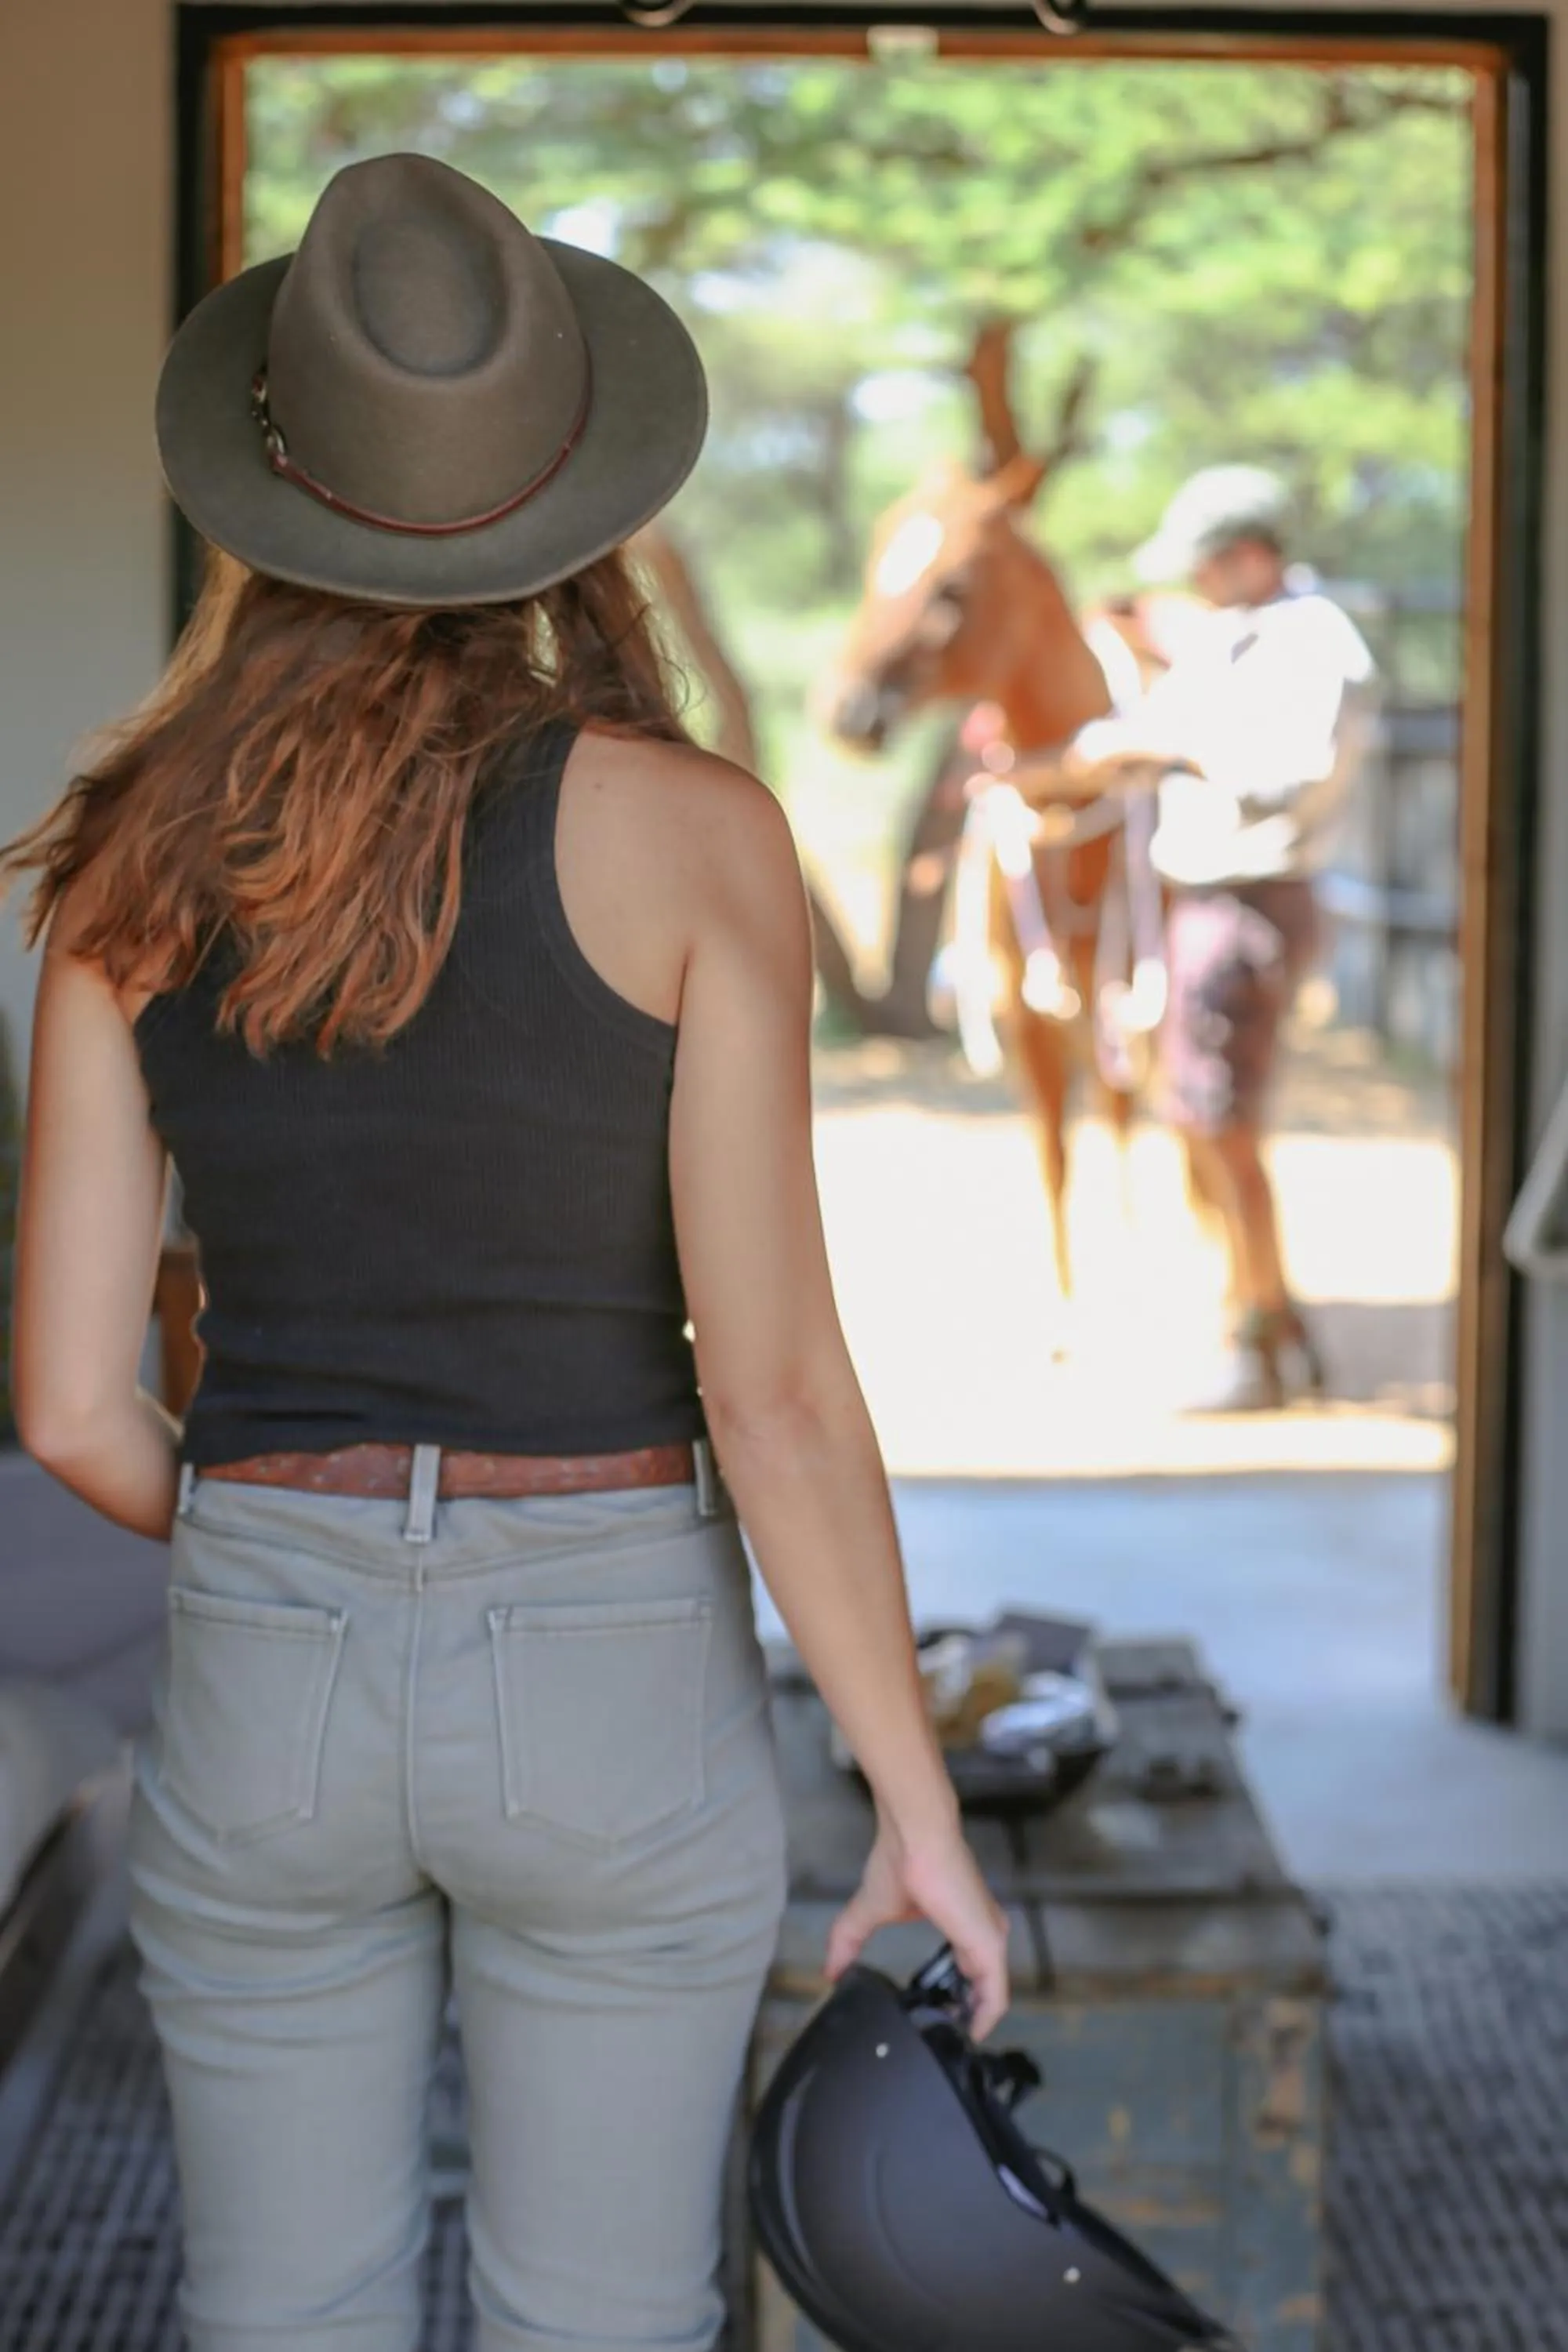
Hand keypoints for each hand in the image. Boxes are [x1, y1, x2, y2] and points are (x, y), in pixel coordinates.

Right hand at [824, 1816, 1010, 2037]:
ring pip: (992, 1994)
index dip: (956, 1997)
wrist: (917, 1836)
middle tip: (939, 2036)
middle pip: (982, 1985)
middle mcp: (985, 1931)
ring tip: (950, 2040)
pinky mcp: (990, 1945)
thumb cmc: (899, 1863)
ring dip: (974, 2019)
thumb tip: (829, 1971)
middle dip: (963, 2013)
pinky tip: (968, 2034)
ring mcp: (990, 1939)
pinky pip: (995, 1995)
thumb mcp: (870, 1908)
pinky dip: (984, 2017)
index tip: (935, 2017)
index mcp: (965, 1922)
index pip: (969, 1969)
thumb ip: (850, 1939)